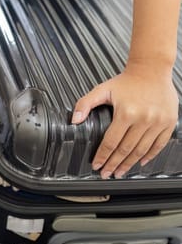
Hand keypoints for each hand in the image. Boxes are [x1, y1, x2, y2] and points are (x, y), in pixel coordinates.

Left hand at [72, 62, 178, 178]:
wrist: (152, 69)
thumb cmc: (126, 81)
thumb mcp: (102, 89)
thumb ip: (85, 104)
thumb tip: (74, 121)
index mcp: (126, 113)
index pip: (111, 142)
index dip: (102, 156)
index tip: (97, 165)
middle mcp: (144, 119)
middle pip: (125, 149)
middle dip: (114, 164)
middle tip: (106, 174)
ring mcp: (158, 122)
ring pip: (141, 150)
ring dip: (129, 164)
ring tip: (120, 172)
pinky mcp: (169, 122)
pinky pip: (159, 144)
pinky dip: (150, 155)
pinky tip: (140, 163)